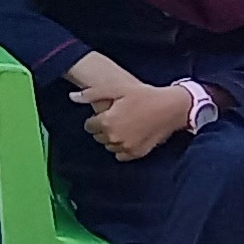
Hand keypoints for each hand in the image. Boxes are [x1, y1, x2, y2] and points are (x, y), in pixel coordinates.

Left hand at [80, 78, 198, 160]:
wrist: (172, 108)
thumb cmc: (145, 95)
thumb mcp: (117, 89)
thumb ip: (92, 94)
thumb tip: (71, 97)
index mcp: (107, 122)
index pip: (89, 126)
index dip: (95, 118)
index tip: (105, 112)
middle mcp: (115, 138)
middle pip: (98, 136)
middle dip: (102, 128)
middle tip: (115, 117)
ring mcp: (127, 148)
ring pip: (109, 146)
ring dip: (111, 138)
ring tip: (123, 125)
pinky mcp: (138, 153)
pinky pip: (121, 155)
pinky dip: (122, 147)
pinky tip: (129, 136)